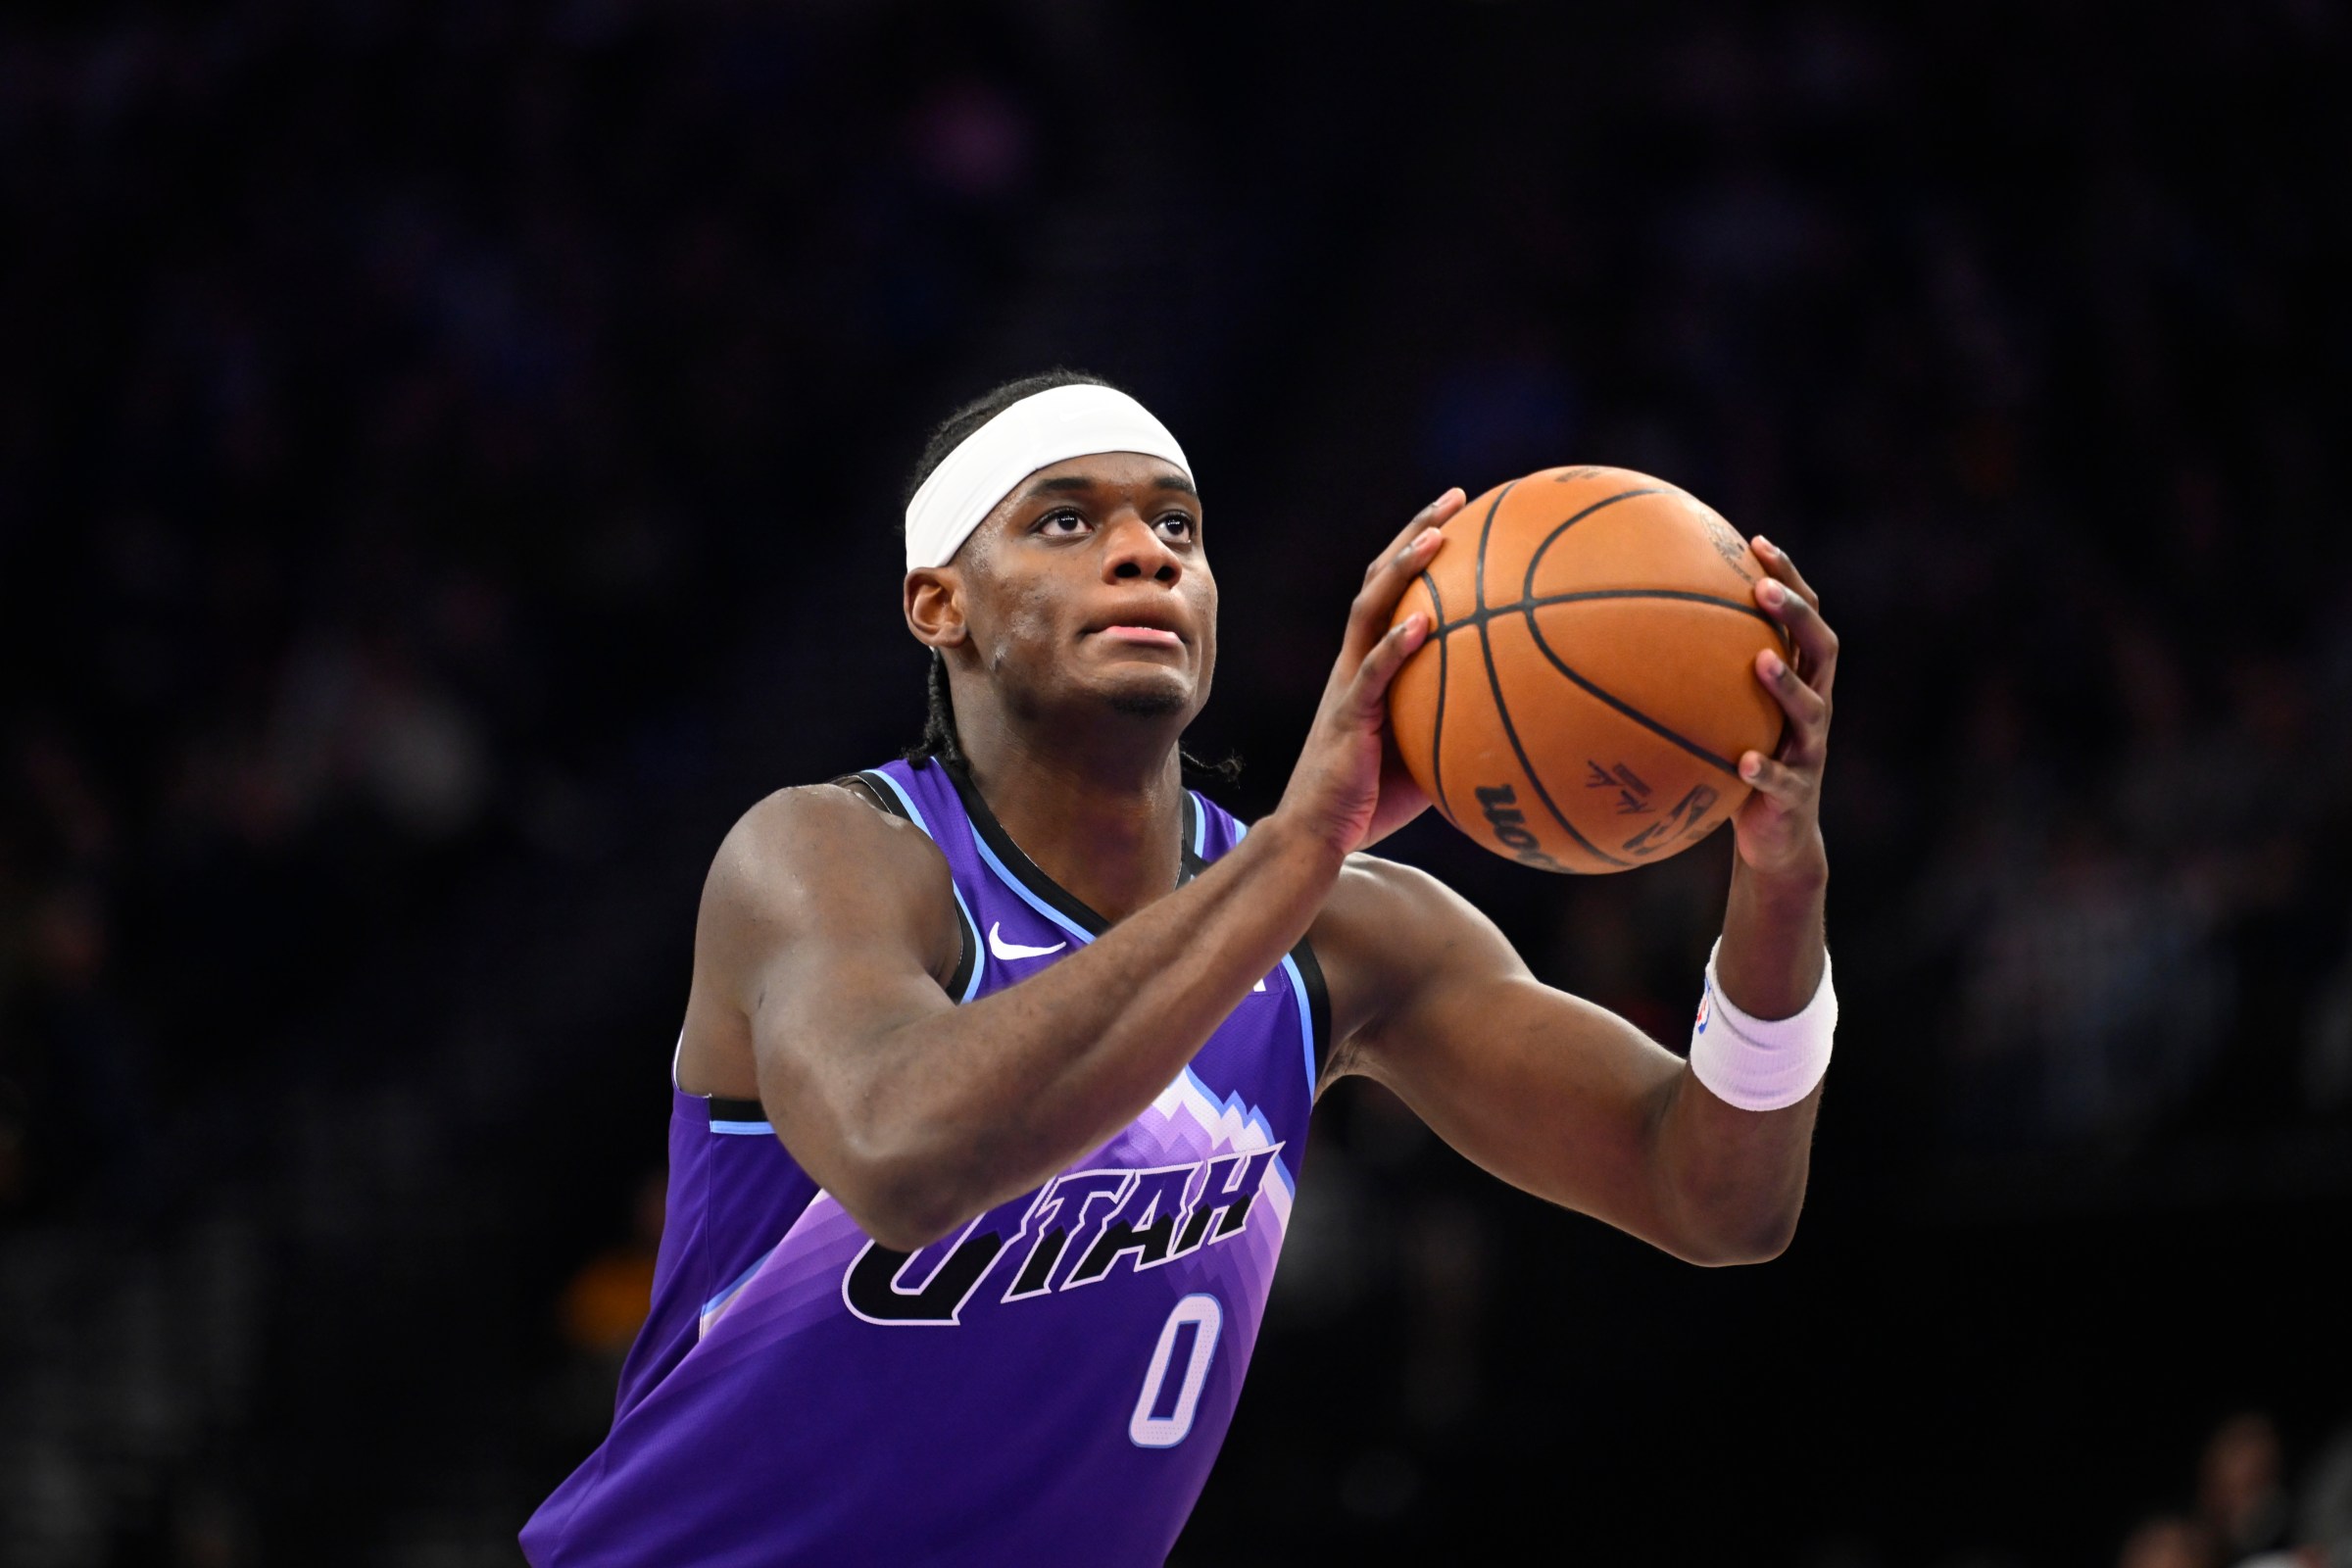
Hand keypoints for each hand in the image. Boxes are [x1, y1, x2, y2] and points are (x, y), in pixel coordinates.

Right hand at [1274, 489, 1467, 858]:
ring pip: (1369, 611)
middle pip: (1379, 580)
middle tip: (1456, 497)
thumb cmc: (1374, 800)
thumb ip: (1461, 723)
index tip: (1462, 513)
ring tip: (1436, 539)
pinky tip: (1423, 624)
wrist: (1319, 835)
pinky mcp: (1346, 716)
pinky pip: (1373, 674)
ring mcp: (1347, 685)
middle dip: (1416, 534)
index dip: (1421, 549)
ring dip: (1401, 571)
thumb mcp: (1428, 751)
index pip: (1392, 591)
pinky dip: (1396, 646)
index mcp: (1369, 664)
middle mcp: (1354, 662)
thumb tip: (1528, 716)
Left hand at [1733, 536, 1836, 881]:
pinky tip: (1741, 763)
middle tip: (1763, 590)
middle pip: (1823, 648)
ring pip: (1811, 710)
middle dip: (1797, 614)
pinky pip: (1782, 781)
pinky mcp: (1797, 795)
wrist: (1777, 839)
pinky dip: (1764, 771)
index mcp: (1801, 682)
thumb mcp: (1725, 717)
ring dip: (1787, 684)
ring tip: (1761, 660)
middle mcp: (1815, 708)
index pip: (1806, 618)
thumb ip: (1700, 678)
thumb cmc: (1740, 766)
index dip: (1790, 578)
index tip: (1758, 542)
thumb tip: (1629, 632)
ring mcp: (1810, 751)